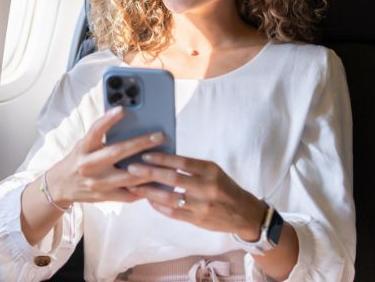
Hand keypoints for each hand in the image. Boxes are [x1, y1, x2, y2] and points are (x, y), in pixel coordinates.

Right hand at [47, 106, 165, 205]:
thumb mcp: (84, 144)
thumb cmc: (78, 159)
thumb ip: (102, 136)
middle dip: (141, 144)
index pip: (95, 131)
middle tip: (160, 136)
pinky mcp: (104, 197)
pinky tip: (158, 181)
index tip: (123, 109)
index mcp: (84, 148)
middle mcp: (89, 165)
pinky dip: (145, 188)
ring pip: (129, 177)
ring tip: (166, 160)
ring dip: (150, 169)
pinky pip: (129, 194)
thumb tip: (129, 122)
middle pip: (117, 152)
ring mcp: (97, 183)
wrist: (61, 186)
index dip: (108, 119)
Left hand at [126, 153, 266, 239]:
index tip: (144, 154)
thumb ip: (191, 167)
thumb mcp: (213, 171)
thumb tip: (162, 160)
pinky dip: (159, 206)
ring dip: (149, 191)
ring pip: (169, 197)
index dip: (161, 158)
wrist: (244, 213)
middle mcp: (207, 187)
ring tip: (133, 186)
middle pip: (172, 178)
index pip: (181, 161)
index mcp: (210, 170)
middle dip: (149, 173)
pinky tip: (148, 200)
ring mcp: (202, 205)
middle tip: (131, 168)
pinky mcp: (198, 220)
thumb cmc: (224, 188)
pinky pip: (173, 212)